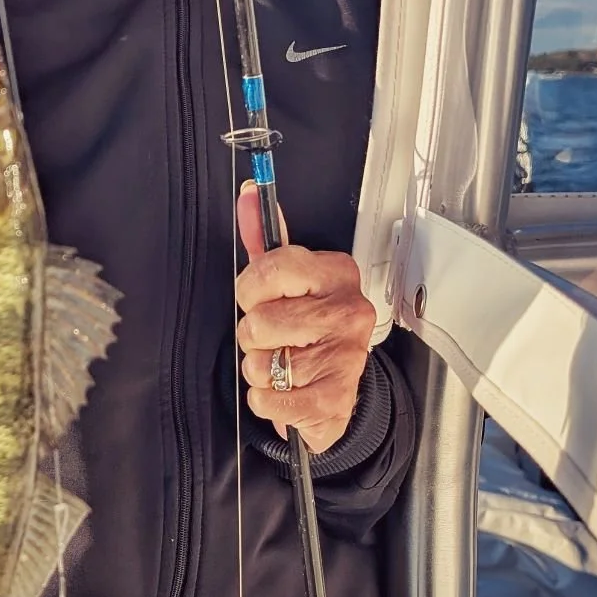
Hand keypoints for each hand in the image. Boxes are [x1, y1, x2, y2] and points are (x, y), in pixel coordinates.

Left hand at [234, 183, 373, 451]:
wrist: (337, 387)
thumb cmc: (308, 328)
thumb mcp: (287, 280)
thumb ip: (262, 240)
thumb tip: (249, 195)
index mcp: (335, 272)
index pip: (268, 268)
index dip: (249, 291)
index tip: (258, 299)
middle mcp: (348, 310)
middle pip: (260, 321)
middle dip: (254, 335)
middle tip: (275, 337)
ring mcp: (345, 355)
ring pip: (262, 363)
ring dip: (260, 370)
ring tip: (282, 364)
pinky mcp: (335, 398)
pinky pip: (270, 399)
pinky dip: (266, 400)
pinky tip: (284, 390)